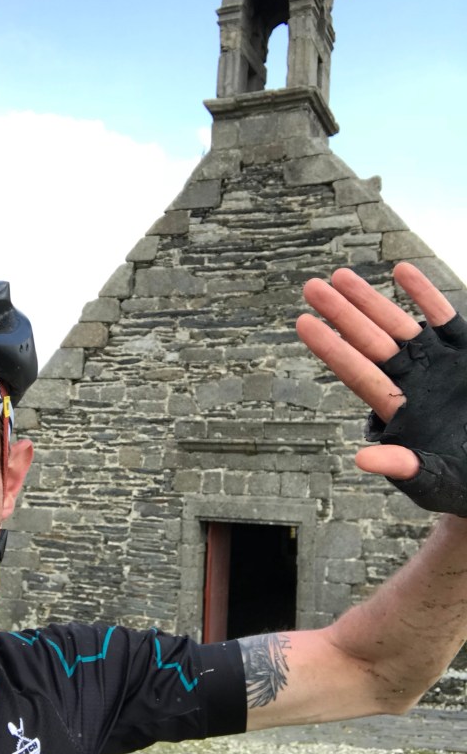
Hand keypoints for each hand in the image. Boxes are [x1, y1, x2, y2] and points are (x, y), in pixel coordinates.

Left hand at [296, 263, 456, 484]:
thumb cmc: (462, 483)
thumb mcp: (433, 481)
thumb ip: (402, 468)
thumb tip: (362, 460)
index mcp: (398, 411)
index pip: (358, 373)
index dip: (332, 348)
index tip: (303, 323)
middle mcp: (412, 382)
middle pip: (370, 343)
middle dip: (342, 314)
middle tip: (312, 287)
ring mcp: (438, 365)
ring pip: (398, 326)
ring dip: (371, 301)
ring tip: (341, 276)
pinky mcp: (465, 353)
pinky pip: (444, 318)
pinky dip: (424, 295)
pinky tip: (402, 270)